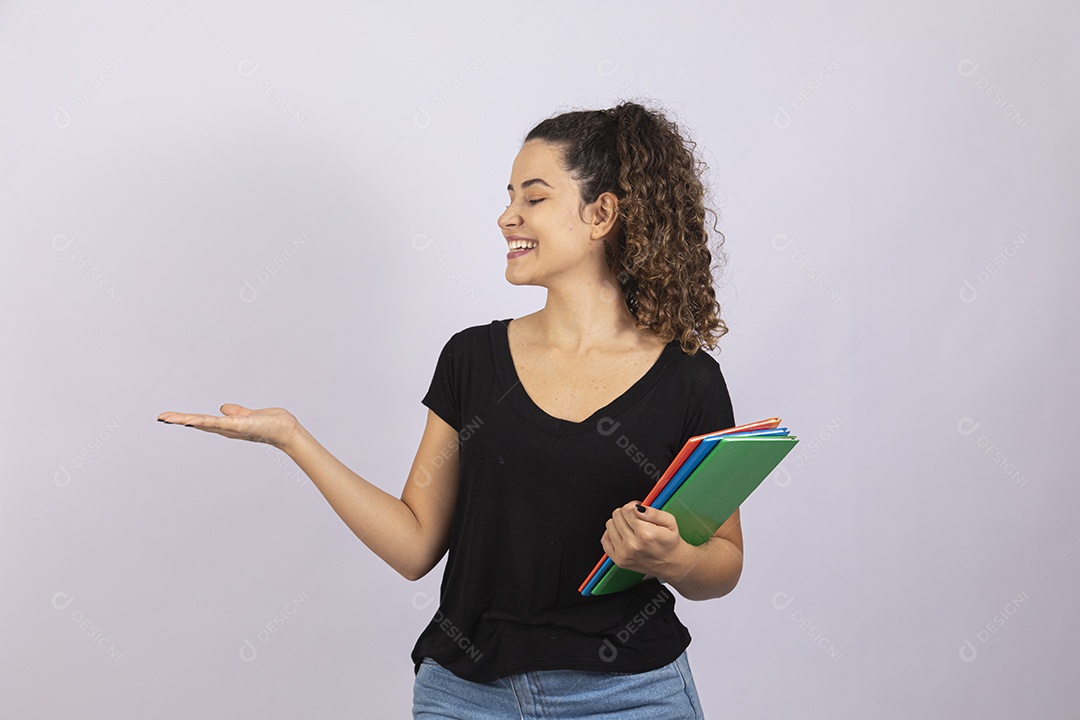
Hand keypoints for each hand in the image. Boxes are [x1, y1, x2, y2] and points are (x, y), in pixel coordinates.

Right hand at [157, 404, 299, 450]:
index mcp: (227, 425)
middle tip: (160, 417)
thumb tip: (223, 408)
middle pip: (198, 424)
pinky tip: (191, 420)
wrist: (287, 430)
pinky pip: (219, 423)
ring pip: (204, 423)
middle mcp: (227, 429)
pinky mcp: (239, 426)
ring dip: (186, 420)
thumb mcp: (249, 415)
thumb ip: (236, 412)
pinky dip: (205, 422)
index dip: (186, 419)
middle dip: (179, 420)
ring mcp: (232, 429)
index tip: (169, 417)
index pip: (202, 421)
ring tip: (168, 418)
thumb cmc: (272, 424)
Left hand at [600, 501, 688, 580]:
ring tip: (630, 527)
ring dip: (619, 523)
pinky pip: (605, 540)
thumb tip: (638, 508)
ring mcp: (624, 554)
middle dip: (626, 514)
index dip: (633, 506)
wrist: (670, 563)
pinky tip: (622, 535)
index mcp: (646, 534)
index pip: (627, 509)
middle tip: (636, 519)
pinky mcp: (618, 560)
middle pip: (617, 515)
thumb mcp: (670, 522)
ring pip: (609, 525)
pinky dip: (611, 534)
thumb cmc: (669, 542)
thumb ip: (654, 512)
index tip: (638, 509)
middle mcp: (633, 545)